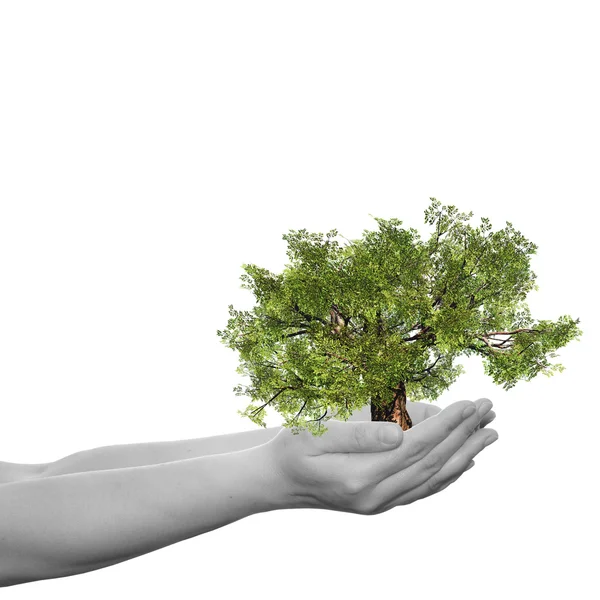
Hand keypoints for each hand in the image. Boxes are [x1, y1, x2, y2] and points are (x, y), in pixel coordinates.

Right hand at [265, 399, 497, 514]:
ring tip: (489, 434)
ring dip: (465, 455)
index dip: (447, 425)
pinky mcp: (381, 504)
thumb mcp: (314, 433)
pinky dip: (448, 475)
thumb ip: (357, 434)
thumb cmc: (291, 449)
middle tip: (490, 410)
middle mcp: (376, 498)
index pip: (418, 448)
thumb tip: (400, 432)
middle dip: (465, 435)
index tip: (470, 403)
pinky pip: (423, 490)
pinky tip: (464, 464)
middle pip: (433, 464)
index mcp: (360, 477)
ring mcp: (380, 505)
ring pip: (433, 479)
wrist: (277, 482)